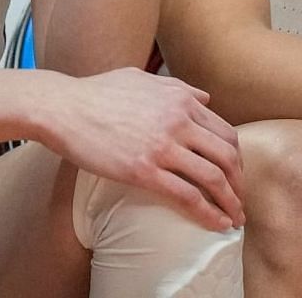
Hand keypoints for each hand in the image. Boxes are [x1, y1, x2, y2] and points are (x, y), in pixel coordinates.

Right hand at [41, 68, 245, 230]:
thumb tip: (205, 96)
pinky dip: (207, 212)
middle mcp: (179, 120)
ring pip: (213, 177)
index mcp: (182, 99)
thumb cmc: (97, 93)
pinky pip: (186, 195)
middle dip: (238, 182)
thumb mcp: (144, 79)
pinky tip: (215, 223)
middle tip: (239, 200)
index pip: (225, 132)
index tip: (235, 175)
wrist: (62, 107)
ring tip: (234, 218)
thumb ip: (179, 87)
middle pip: (227, 155)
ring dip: (229, 201)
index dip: (235, 157)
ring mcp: (162, 146)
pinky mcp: (143, 170)